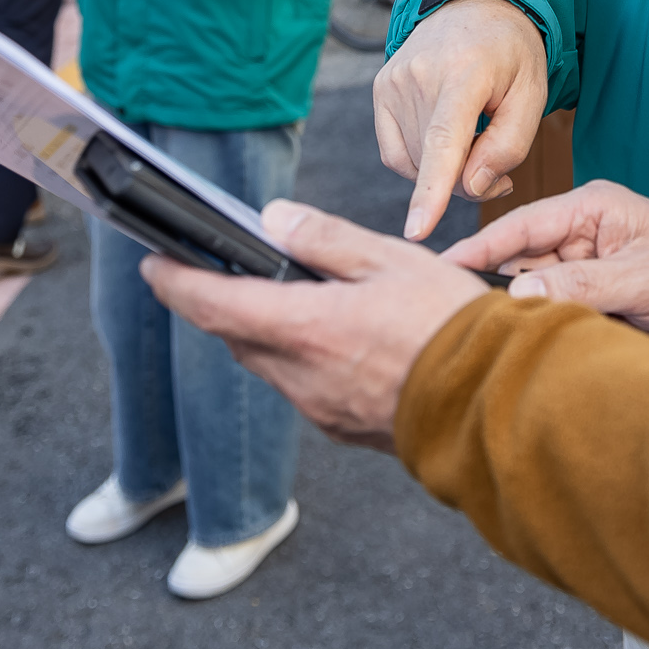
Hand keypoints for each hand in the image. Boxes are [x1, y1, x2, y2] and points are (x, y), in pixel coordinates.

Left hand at [143, 200, 492, 450]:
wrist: (494, 401)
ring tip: (282, 300)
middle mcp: (300, 375)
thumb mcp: (391, 260)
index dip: (175, 283)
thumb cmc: (451, 326)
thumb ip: (325, 239)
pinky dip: (299, 360)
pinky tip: (331, 340)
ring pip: (267, 364)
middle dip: (220, 305)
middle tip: (218, 273)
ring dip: (261, 333)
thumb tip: (274, 220)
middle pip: (235, 337)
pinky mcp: (342, 427)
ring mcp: (319, 407)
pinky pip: (302, 389)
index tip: (155, 265)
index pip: (213, 304)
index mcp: (305, 328)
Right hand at [374, 0, 548, 239]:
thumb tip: (470, 186)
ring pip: (416, 161)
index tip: (417, 230)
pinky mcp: (380, 90)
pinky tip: (445, 140)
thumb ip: (508, 147)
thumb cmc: (511, 55)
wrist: (476, 7)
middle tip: (497, 164)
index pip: (443, 140)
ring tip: (474, 139)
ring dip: (445, 169)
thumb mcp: (532, 96)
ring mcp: (393, 81)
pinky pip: (396, 152)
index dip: (432, 190)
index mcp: (464, 72)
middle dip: (467, 178)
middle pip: (436, 161)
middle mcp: (419, 74)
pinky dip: (421, 161)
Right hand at [443, 180, 648, 353]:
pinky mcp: (585, 291)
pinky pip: (548, 305)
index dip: (478, 247)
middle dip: (489, 284)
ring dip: (514, 309)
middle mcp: (577, 233)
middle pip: (516, 258)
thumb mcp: (642, 279)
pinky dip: (535, 321)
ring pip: (528, 287)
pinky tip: (514, 339)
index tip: (440, 267)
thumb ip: (583, 285)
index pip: (520, 226)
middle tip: (453, 313)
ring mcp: (579, 263)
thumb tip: (520, 293)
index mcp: (589, 209)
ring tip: (482, 334)